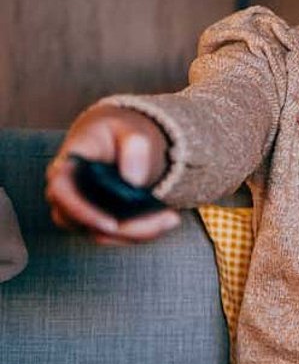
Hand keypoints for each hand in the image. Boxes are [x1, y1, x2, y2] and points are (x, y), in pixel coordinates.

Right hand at [45, 105, 180, 244]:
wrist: (116, 139)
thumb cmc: (118, 132)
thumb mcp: (129, 129)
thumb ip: (135, 146)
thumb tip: (134, 181)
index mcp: (67, 165)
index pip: (61, 192)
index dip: (82, 212)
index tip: (112, 225)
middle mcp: (66, 193)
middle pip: (84, 223)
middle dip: (127, 229)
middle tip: (168, 220)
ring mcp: (78, 209)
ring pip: (101, 234)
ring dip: (138, 233)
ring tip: (172, 219)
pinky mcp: (95, 220)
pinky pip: (114, 234)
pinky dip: (141, 231)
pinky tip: (168, 219)